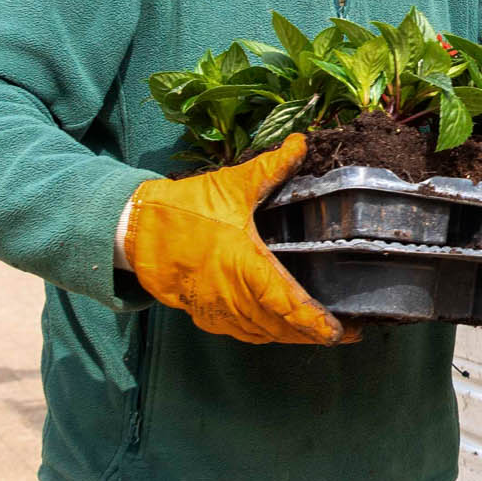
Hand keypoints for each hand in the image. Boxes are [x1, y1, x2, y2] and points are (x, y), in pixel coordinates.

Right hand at [122, 137, 349, 344]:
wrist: (135, 232)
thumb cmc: (184, 210)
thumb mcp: (231, 185)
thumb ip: (271, 168)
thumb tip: (300, 144)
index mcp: (244, 266)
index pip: (287, 304)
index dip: (315, 322)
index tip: (340, 332)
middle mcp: (233, 296)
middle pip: (281, 328)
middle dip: (314, 334)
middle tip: (347, 333)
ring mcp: (217, 310)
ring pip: (263, 334)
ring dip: (291, 336)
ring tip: (320, 333)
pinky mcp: (204, 315)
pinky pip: (243, 332)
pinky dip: (266, 333)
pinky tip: (280, 327)